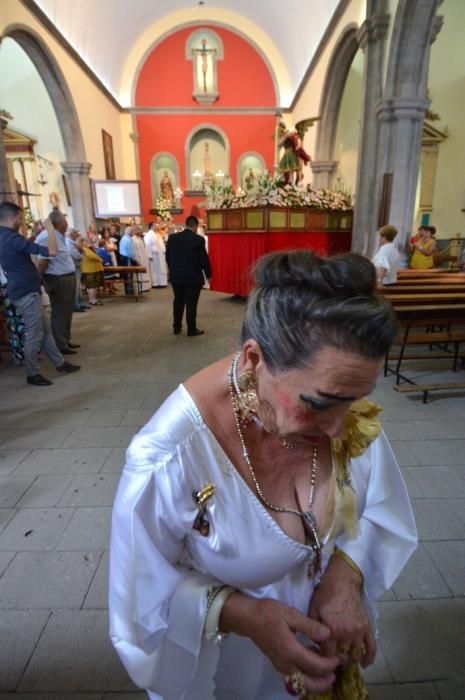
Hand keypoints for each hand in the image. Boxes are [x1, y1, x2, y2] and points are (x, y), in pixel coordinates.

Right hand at [224, 596, 338, 693]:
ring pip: (301, 683)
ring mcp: (280, 665)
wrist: (247, 618)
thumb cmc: (268, 613)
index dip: (329, 665)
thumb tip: (328, 634)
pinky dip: (306, 675)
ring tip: (325, 670)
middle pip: (308, 684)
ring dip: (315, 681)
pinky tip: (311, 659)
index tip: (338, 657)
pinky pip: (295, 676)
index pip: (315, 666)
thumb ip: (309, 626)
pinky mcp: (278, 663)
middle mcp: (285, 664)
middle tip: (334, 674)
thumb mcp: (290, 614)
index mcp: (290, 651)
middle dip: (323, 682)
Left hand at [308, 555, 375, 667]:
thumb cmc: (326, 594)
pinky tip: (365, 664)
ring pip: (356, 654)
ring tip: (345, 658)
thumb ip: (313, 628)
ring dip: (350, 659)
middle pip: (342, 656)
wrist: (343, 581)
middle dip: (336, 659)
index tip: (321, 655)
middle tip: (332, 657)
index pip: (328, 654)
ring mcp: (359, 631)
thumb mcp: (314, 609)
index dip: (323, 657)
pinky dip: (369, 658)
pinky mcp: (367, 627)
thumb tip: (315, 643)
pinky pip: (371, 647)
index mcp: (332, 629)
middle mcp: (347, 633)